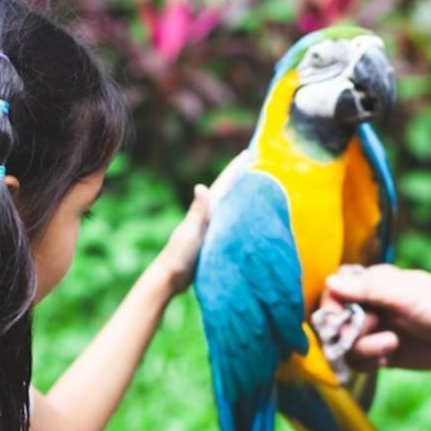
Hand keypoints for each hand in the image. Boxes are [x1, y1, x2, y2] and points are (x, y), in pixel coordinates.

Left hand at [151, 151, 251, 294]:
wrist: (170, 278)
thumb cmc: (178, 256)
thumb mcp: (190, 233)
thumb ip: (197, 212)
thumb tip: (200, 187)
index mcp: (205, 211)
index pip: (224, 185)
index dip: (236, 169)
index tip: (249, 153)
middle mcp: (209, 215)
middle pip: (229, 191)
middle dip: (243, 177)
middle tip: (261, 162)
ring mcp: (211, 227)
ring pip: (231, 206)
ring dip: (243, 194)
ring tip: (260, 184)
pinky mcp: (214, 239)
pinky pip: (232, 222)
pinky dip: (240, 214)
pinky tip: (249, 215)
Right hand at [321, 264, 430, 370]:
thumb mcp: (406, 296)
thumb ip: (369, 289)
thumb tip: (330, 281)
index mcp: (369, 286)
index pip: (331, 296)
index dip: (331, 313)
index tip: (343, 325)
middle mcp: (368, 307)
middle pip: (334, 326)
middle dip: (352, 336)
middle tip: (381, 336)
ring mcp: (375, 330)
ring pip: (346, 347)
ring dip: (364, 351)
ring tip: (391, 346)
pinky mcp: (383, 351)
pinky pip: (359, 361)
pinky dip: (367, 363)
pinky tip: (387, 359)